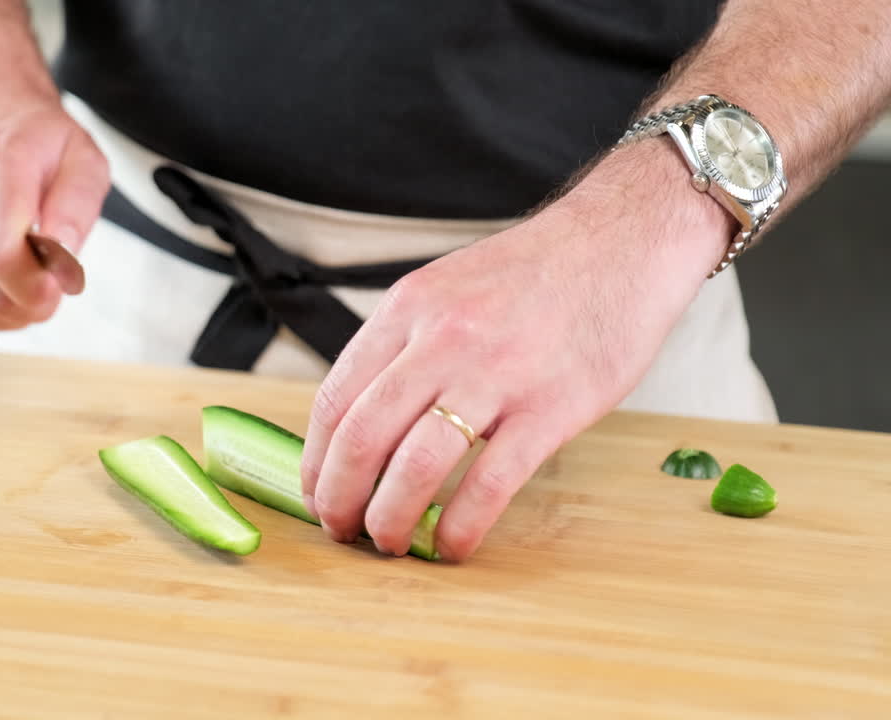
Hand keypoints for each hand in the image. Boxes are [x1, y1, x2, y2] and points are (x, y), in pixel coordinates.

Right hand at [0, 87, 108, 334]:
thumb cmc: (38, 143)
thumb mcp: (84, 161)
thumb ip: (79, 209)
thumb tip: (62, 258)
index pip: (1, 255)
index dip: (35, 289)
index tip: (57, 286)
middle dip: (27, 307)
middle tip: (48, 292)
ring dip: (2, 317)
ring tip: (23, 291)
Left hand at [298, 143, 731, 560]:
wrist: (621, 241)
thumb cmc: (531, 276)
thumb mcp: (446, 290)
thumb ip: (404, 347)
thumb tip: (364, 421)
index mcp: (407, 310)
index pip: (335, 398)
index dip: (316, 460)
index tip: (315, 494)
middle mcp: (441, 339)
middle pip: (363, 437)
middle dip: (339, 498)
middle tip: (342, 530)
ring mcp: (495, 374)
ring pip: (416, 465)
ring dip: (390, 518)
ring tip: (389, 543)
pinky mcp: (550, 408)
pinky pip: (490, 483)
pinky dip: (462, 525)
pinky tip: (454, 545)